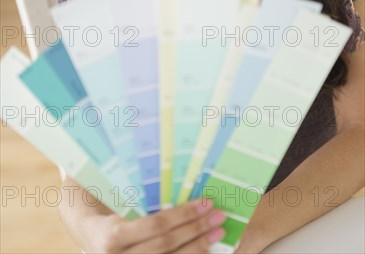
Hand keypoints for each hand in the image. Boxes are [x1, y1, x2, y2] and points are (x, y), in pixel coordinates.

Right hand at [81, 198, 225, 252]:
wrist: (90, 236)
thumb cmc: (106, 210)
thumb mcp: (117, 201)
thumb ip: (141, 197)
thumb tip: (177, 174)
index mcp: (112, 236)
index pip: (155, 226)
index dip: (183, 215)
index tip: (205, 202)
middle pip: (166, 244)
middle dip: (196, 229)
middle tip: (218, 215)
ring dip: (199, 246)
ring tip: (217, 232)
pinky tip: (205, 249)